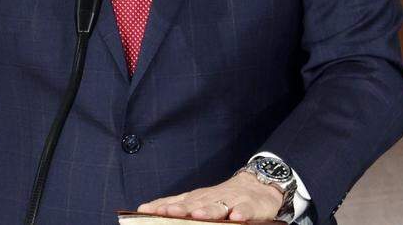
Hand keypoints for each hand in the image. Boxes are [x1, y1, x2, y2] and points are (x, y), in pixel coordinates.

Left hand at [136, 170, 285, 221]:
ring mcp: (232, 201)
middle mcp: (212, 198)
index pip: (177, 202)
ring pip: (218, 206)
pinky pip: (246, 210)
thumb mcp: (199, 201)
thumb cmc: (223, 197)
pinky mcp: (251, 206)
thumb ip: (175, 205)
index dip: (162, 206)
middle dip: (181, 209)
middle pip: (195, 204)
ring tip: (197, 216)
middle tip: (166, 213)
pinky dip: (241, 213)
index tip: (146, 211)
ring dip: (208, 210)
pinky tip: (235, 217)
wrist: (258, 185)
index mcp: (197, 198)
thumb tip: (144, 209)